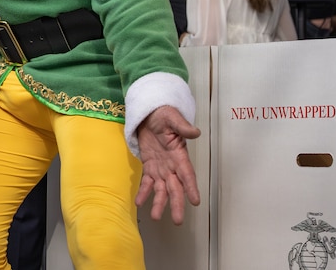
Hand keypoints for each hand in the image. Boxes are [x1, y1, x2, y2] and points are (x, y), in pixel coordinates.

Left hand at [134, 105, 201, 224]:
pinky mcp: (149, 166)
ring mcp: (161, 168)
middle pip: (176, 188)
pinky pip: (146, 182)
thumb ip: (182, 127)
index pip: (187, 174)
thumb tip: (196, 132)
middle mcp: (172, 166)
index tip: (195, 201)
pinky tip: (139, 203)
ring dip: (159, 203)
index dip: (191, 187)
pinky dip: (143, 192)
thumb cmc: (164, 115)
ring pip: (162, 189)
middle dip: (177, 204)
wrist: (149, 114)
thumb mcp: (172, 118)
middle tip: (178, 220)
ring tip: (155, 217)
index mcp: (179, 155)